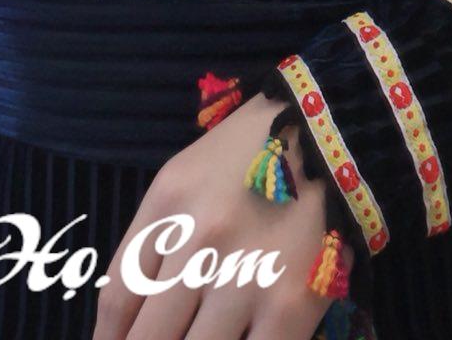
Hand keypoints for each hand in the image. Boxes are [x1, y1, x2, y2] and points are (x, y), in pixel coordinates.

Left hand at [91, 92, 338, 338]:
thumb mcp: (185, 179)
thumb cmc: (251, 155)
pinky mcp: (290, 307)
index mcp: (168, 204)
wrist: (332, 133)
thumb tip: (124, 318)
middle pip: (148, 337)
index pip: (119, 296)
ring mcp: (245, 277)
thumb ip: (152, 240)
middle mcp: (200, 241)